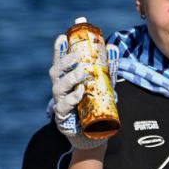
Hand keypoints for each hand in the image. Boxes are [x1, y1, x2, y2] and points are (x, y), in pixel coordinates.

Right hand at [49, 35, 118, 151]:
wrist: (94, 132)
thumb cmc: (95, 104)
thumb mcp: (103, 83)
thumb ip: (107, 66)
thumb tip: (113, 46)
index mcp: (67, 77)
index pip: (60, 60)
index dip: (59, 49)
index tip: (63, 37)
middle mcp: (60, 88)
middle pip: (55, 71)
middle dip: (65, 61)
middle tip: (78, 56)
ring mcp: (59, 101)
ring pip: (58, 87)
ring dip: (70, 78)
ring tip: (82, 72)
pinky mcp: (62, 116)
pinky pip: (63, 105)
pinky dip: (72, 98)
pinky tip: (80, 92)